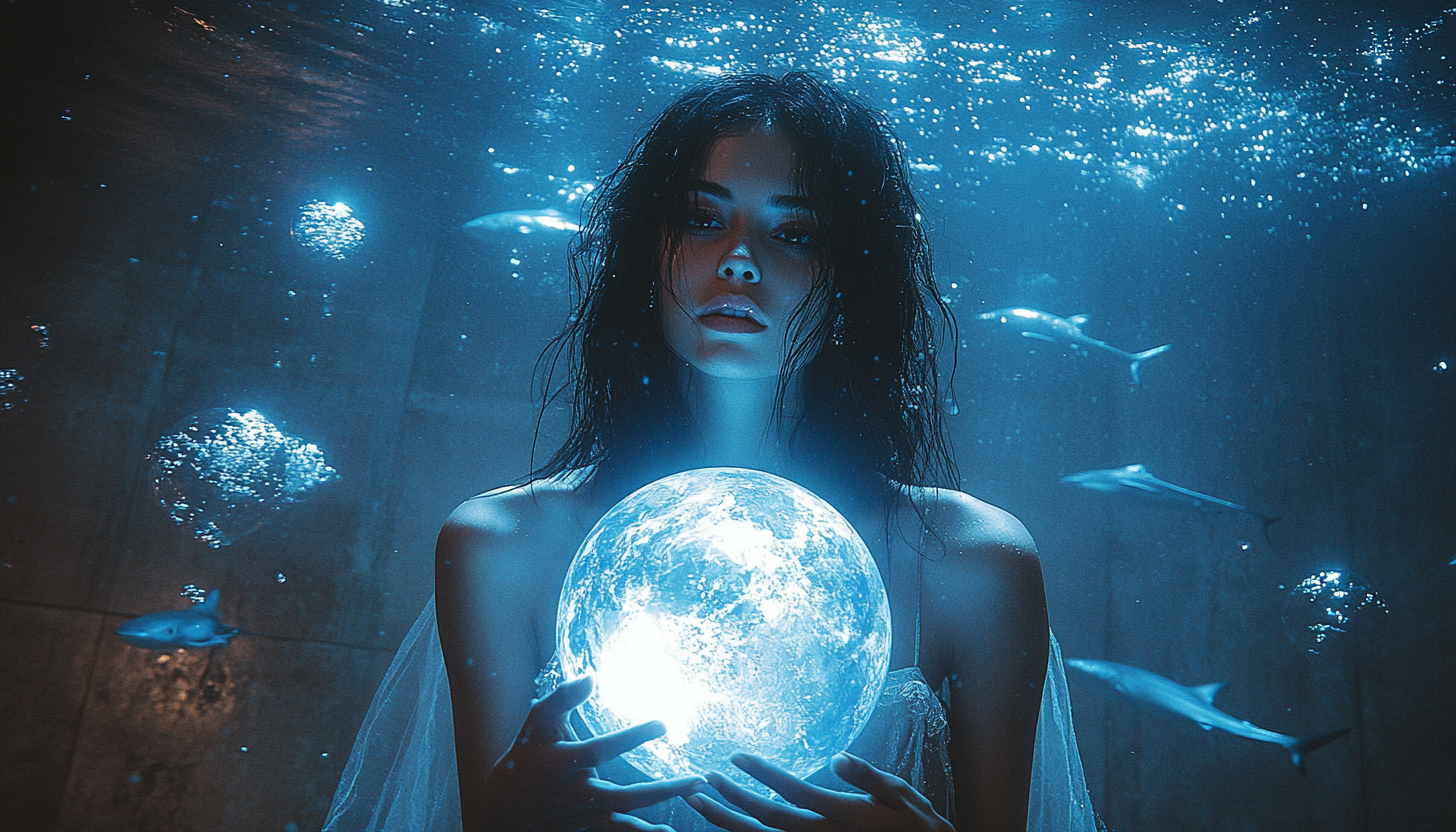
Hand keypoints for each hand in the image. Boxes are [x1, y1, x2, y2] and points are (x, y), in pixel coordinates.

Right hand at [477, 675, 705, 831]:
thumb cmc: (526, 757)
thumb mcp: (536, 724)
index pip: (599, 751)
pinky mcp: (588, 826)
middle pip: (622, 796)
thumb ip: (561, 699)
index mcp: (560, 764)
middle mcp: (574, 794)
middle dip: (661, 789)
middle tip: (696, 777)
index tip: (663, 724)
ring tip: (694, 795)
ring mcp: (583, 815)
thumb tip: (591, 675)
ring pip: (624, 819)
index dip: (630, 738)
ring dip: (660, 809)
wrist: (505, 810)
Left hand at [684, 752, 952, 831]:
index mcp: (842, 814)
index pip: (792, 791)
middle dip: (730, 800)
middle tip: (699, 781)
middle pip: (765, 820)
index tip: (735, 757)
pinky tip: (725, 828)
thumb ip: (868, 776)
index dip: (762, 774)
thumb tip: (836, 757)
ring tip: (698, 802)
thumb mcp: (900, 794)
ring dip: (727, 822)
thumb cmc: (917, 825)